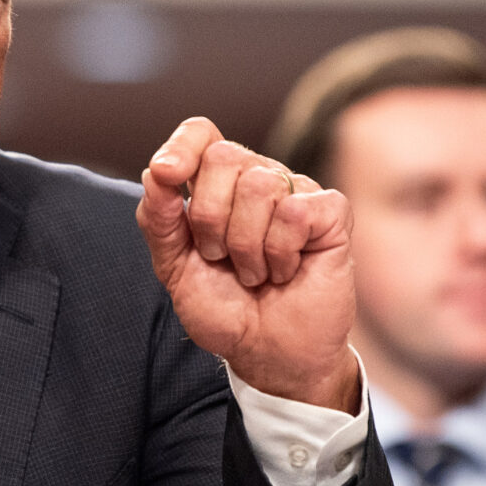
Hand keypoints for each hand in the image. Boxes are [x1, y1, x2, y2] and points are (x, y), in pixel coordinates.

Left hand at [135, 117, 359, 410]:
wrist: (267, 352)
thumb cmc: (224, 308)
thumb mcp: (175, 268)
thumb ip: (159, 220)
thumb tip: (154, 173)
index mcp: (216, 184)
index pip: (201, 133)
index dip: (182, 146)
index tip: (167, 174)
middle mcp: (257, 178)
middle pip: (223, 157)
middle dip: (210, 219)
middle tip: (222, 257)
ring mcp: (296, 192)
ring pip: (259, 186)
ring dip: (247, 247)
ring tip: (255, 271)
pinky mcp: (331, 212)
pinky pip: (295, 211)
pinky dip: (281, 252)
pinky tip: (286, 270)